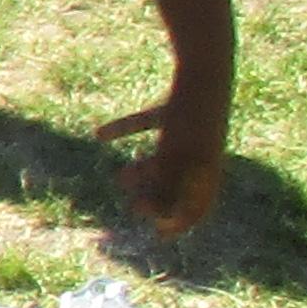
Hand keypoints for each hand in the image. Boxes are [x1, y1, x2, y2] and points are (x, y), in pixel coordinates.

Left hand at [100, 89, 226, 239]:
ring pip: (166, 157)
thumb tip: (158, 216)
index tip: (160, 236)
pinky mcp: (175, 110)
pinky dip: (127, 130)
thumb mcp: (173, 159)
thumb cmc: (189, 120)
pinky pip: (150, 124)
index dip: (181, 224)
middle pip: (179, 183)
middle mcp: (201, 153)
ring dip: (144, 170)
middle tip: (135, 207)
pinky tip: (99, 135)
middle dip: (157, 196)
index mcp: (207, 171)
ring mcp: (190, 131)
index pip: (200, 206)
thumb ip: (166, 187)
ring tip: (121, 178)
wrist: (203, 71)